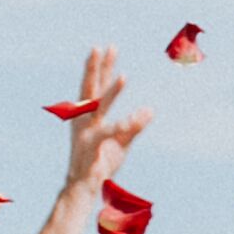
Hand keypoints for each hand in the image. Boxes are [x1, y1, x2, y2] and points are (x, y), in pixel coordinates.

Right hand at [56, 46, 155, 202]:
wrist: (84, 187)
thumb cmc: (101, 163)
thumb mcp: (122, 141)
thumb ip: (134, 125)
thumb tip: (149, 110)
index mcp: (90, 118)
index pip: (96, 88)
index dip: (100, 69)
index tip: (104, 48)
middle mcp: (86, 121)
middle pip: (92, 90)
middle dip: (98, 68)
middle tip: (104, 47)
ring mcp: (87, 133)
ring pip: (100, 107)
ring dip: (112, 92)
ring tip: (123, 75)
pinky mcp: (92, 148)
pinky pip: (110, 134)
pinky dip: (123, 125)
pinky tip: (137, 117)